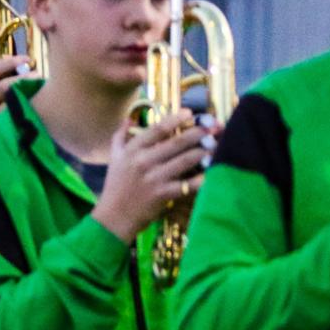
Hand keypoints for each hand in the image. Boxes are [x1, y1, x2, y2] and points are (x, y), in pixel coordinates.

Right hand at [0, 57, 26, 176]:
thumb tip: (8, 66)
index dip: (8, 62)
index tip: (26, 60)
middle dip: (21, 78)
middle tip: (37, 75)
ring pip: (4, 100)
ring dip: (23, 94)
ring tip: (37, 90)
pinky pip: (4, 117)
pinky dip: (17, 110)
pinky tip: (28, 108)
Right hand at [91, 109, 212, 244]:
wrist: (114, 216)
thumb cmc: (115, 186)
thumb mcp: (114, 158)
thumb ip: (120, 136)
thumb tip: (129, 119)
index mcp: (132, 150)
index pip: (157, 129)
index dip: (175, 119)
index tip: (190, 113)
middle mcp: (143, 161)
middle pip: (176, 142)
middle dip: (198, 133)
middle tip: (213, 128)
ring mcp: (155, 178)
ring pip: (185, 160)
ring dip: (203, 152)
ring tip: (216, 146)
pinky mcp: (163, 194)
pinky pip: (188, 184)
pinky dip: (201, 178)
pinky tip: (211, 172)